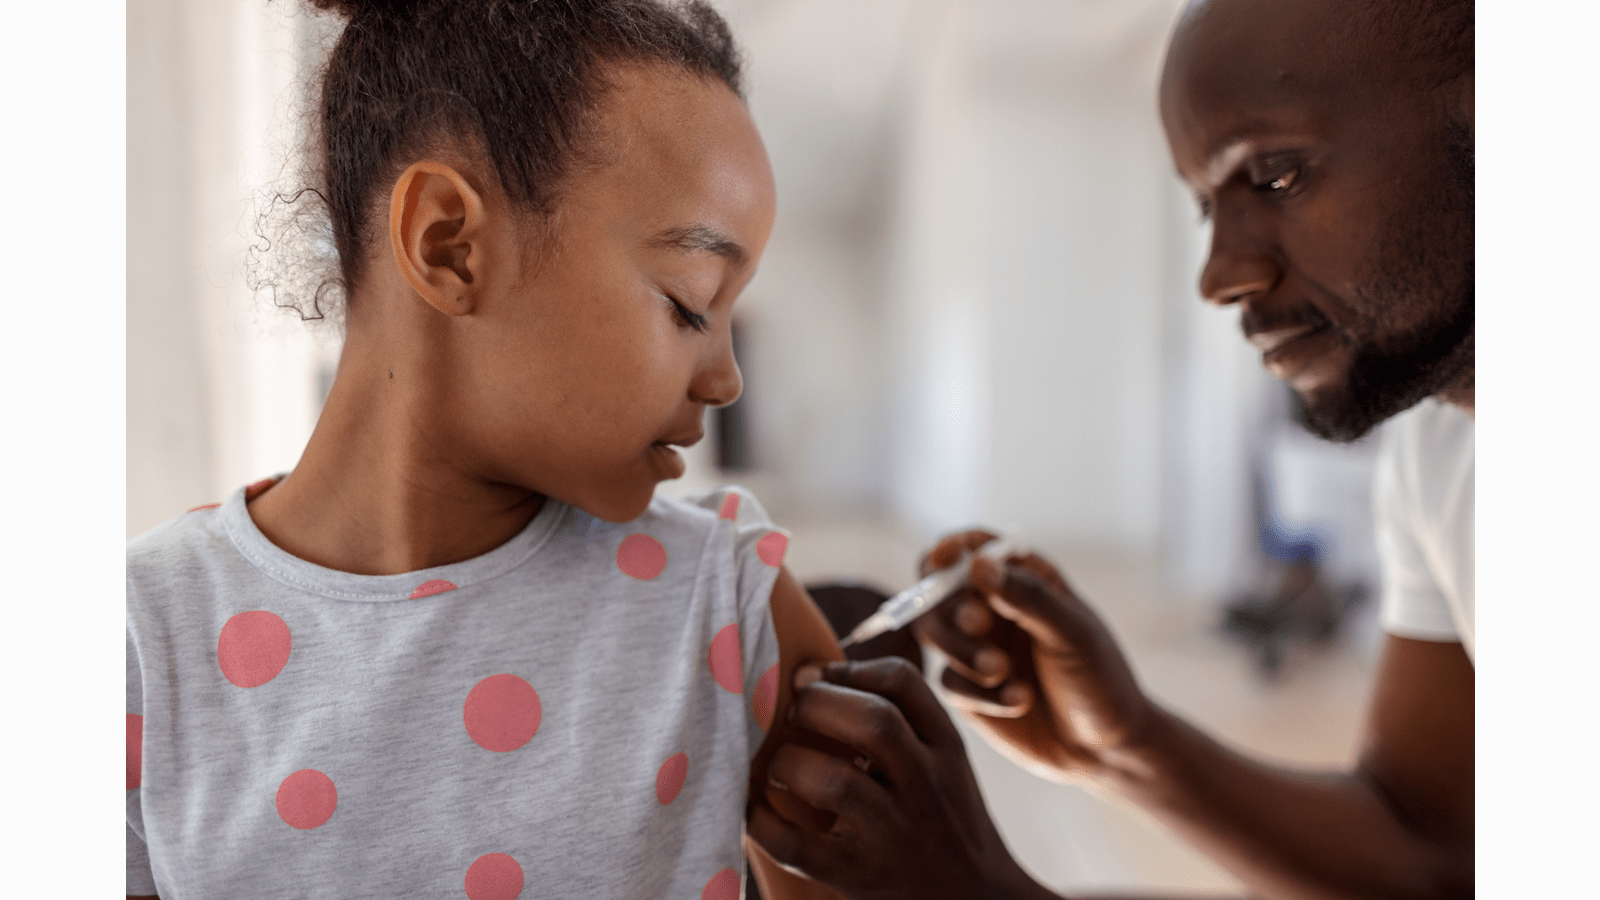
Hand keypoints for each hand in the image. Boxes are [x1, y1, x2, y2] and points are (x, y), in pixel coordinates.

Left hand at [746, 658, 1048, 899]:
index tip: (818, 675)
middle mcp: (926, 787)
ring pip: (838, 783)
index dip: (851, 668)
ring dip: (791, 763)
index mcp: (946, 749)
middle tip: (791, 711)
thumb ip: (901, 719)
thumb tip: (811, 673)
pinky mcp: (861, 877)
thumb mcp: (945, 762)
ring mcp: (894, 835)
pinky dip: (762, 823)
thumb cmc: (944, 819)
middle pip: (874, 722)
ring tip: (778, 766)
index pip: (903, 683)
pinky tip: (750, 808)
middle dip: (817, 704)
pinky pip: (799, 848)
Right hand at [911, 531, 1152, 783]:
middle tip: (978, 623)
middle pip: (938, 590)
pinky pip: (950, 682)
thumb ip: (1027, 596)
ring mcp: (975, 649)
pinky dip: (982, 692)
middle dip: (952, 607)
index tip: (944, 559)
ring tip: (1002, 671)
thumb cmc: (1099, 678)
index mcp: (1021, 578)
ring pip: (933, 634)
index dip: (951, 548)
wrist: (1105, 748)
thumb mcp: (1072, 632)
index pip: (972, 548)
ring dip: (961, 650)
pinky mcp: (968, 691)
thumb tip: (978, 562)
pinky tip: (1021, 701)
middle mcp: (992, 608)